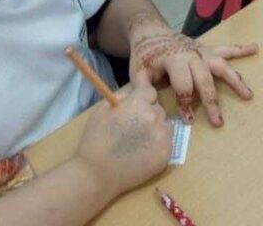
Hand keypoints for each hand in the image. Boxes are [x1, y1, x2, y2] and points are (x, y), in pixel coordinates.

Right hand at [74, 71, 171, 195]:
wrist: (95, 175)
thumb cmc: (95, 140)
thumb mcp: (102, 110)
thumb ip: (122, 96)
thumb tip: (136, 88)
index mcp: (138, 104)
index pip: (150, 92)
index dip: (141, 100)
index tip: (134, 109)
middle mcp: (154, 117)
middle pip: (158, 109)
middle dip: (148, 115)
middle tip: (132, 129)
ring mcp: (162, 137)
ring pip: (165, 126)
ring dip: (156, 130)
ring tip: (138, 142)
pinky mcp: (166, 155)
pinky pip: (167, 143)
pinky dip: (158, 146)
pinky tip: (142, 153)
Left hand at [129, 22, 258, 126]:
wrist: (151, 32)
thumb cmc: (145, 56)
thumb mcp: (137, 72)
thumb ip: (142, 88)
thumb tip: (149, 105)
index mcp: (173, 60)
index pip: (183, 84)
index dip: (185, 103)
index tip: (188, 120)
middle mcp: (191, 55)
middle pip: (205, 79)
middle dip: (212, 100)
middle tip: (219, 121)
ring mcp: (202, 51)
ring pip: (221, 65)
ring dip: (235, 80)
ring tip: (249, 95)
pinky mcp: (207, 50)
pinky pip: (227, 49)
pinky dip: (241, 49)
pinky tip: (255, 48)